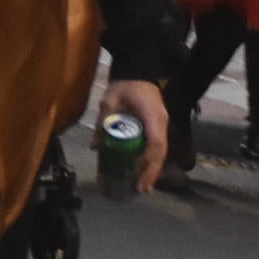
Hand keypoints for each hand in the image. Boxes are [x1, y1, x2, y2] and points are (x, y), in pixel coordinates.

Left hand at [100, 78, 167, 192]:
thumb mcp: (109, 102)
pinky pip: (158, 145)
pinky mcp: (159, 124)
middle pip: (161, 152)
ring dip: (153, 168)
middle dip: (152, 172)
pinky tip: (144, 169)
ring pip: (162, 151)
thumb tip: (94, 147)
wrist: (137, 69)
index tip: (138, 179)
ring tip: (143, 185)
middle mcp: (162, 122)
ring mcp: (163, 123)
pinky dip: (152, 159)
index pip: (154, 145)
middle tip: (140, 189)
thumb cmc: (124, 85)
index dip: (147, 164)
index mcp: (152, 117)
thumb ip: (102, 123)